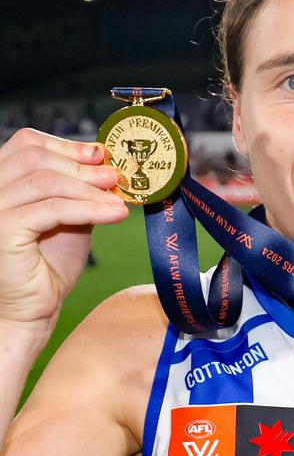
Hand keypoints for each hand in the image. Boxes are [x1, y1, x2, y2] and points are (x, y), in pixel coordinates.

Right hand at [0, 128, 127, 341]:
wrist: (31, 311)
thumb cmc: (47, 267)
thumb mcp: (69, 218)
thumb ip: (80, 192)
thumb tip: (109, 167)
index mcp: (0, 181)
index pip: (26, 144)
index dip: (66, 145)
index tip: (101, 155)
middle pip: (36, 157)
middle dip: (82, 165)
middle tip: (116, 177)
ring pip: (46, 181)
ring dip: (89, 188)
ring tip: (119, 198)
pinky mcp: (2, 230)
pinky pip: (52, 210)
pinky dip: (88, 209)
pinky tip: (115, 215)